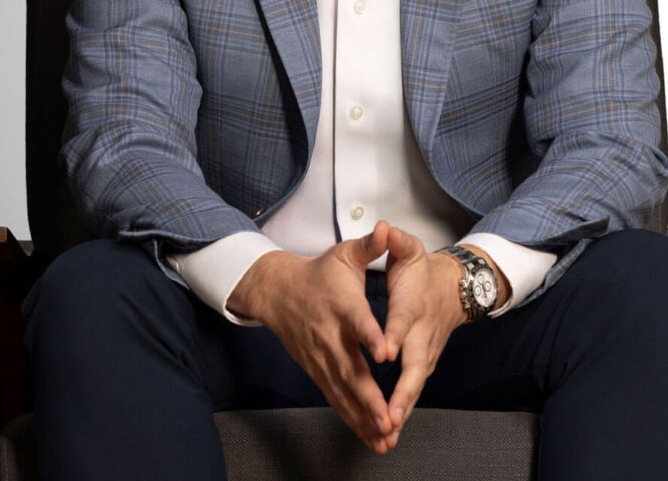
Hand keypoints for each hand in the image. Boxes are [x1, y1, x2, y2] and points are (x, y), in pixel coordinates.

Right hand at [227, 220, 395, 453]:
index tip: (386, 353)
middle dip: (370, 398)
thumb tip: (387, 228)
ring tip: (385, 438)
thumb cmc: (318, 272)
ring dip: (363, 417)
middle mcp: (330, 336)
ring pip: (344, 392)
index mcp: (342, 305)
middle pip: (351, 370)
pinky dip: (352, 420)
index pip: (358, 321)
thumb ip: (370, 245)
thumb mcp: (344, 253)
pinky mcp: (317, 371)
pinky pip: (336, 399)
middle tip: (389, 419)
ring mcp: (322, 358)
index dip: (371, 336)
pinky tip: (370, 437)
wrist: (278, 292)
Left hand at [379, 227, 470, 443]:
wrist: (452, 288)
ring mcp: (426, 353)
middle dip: (403, 392)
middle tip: (390, 414)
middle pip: (414, 366)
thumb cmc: (423, 270)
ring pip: (414, 386)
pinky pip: (411, 392)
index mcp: (413, 305)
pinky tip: (388, 433)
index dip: (394, 334)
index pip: (403, 321)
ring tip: (386, 433)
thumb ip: (395, 241)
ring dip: (402, 410)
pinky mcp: (423, 366)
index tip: (384, 351)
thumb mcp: (410, 249)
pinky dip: (402, 413)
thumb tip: (385, 228)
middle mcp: (422, 334)